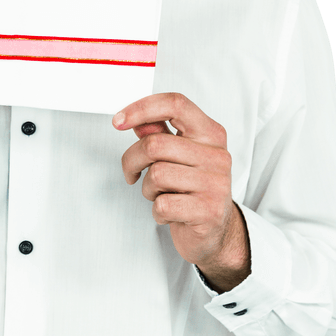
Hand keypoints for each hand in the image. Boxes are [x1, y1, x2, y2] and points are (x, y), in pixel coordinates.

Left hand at [113, 92, 249, 290]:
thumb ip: (159, 134)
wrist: (216, 232)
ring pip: (156, 175)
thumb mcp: (179, 156)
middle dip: (132, 161)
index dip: (141, 108)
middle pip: (154, 144)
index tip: (118, 121)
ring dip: (148, 189)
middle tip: (132, 173)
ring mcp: (216, 183)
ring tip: (161, 195)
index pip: (175, 104)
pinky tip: (170, 213)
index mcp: (211, 134)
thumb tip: (138, 120)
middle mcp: (217, 155)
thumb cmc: (194, 190)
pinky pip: (162, 205)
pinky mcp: (208, 211)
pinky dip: (157, 212)